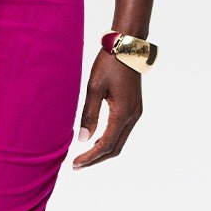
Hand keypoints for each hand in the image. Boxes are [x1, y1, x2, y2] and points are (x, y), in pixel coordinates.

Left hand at [72, 48, 142, 167]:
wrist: (127, 46)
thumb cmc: (109, 64)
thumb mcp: (94, 87)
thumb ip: (89, 114)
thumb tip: (83, 139)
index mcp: (123, 113)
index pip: (106, 144)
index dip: (90, 157)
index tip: (75, 163)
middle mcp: (133, 116)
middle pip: (115, 148)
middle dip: (96, 159)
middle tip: (77, 165)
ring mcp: (135, 112)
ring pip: (120, 141)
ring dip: (103, 151)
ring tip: (84, 155)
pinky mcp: (134, 108)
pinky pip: (122, 131)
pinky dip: (109, 140)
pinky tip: (96, 139)